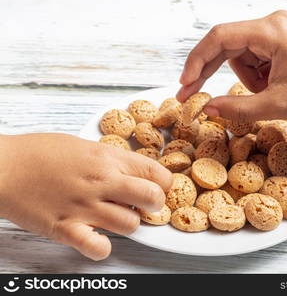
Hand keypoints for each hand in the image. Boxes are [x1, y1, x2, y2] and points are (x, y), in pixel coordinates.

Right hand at [0, 133, 171, 259]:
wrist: (3, 166)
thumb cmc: (40, 152)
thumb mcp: (83, 145)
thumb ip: (111, 160)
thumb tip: (132, 173)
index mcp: (107, 158)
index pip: (156, 173)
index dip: (164, 183)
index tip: (159, 187)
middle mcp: (101, 182)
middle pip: (152, 198)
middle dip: (156, 204)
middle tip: (146, 205)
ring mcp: (85, 206)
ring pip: (131, 225)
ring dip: (129, 224)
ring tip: (115, 218)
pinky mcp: (66, 228)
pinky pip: (99, 247)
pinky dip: (102, 246)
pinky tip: (96, 237)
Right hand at [177, 10, 286, 121]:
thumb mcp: (277, 106)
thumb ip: (236, 107)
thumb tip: (206, 109)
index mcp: (271, 30)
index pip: (219, 38)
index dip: (197, 61)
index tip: (185, 85)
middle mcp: (272, 24)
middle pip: (226, 45)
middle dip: (209, 72)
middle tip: (191, 96)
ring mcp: (277, 32)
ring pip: (240, 56)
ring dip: (245, 80)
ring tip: (267, 95)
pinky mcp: (281, 43)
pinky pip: (254, 60)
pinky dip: (255, 79)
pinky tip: (272, 90)